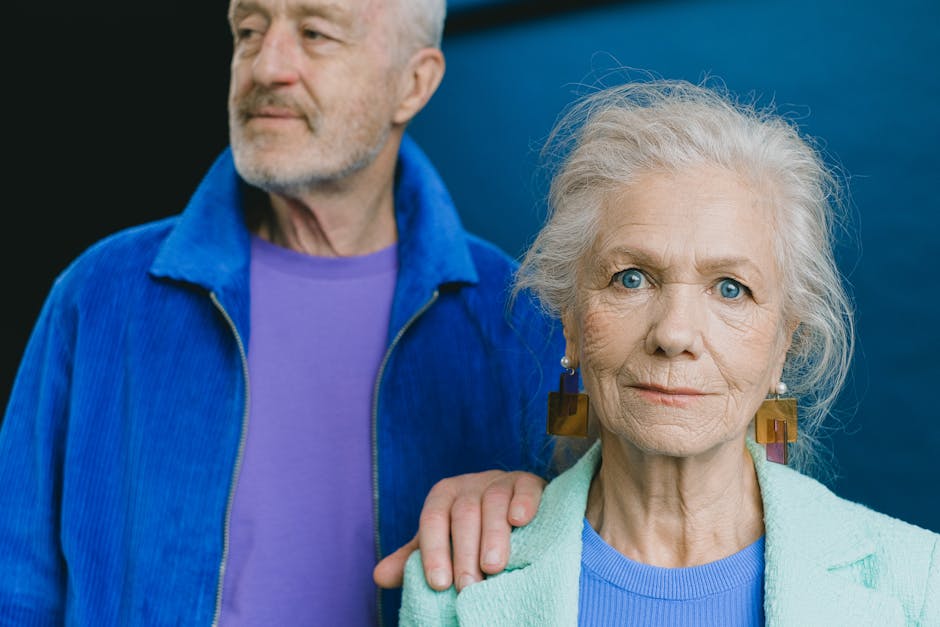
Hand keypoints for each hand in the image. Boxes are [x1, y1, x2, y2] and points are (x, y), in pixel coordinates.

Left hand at [372, 470, 545, 591]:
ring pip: (493, 501)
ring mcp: (500, 480)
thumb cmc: (471, 532)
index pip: (432, 518)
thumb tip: (379, 576)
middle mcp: (470, 484)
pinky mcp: (529, 482)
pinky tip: (520, 520)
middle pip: (463, 513)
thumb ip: (414, 558)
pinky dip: (523, 503)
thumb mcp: (442, 542)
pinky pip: (525, 488)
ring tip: (493, 568)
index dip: (433, 550)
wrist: (513, 509)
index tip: (438, 584)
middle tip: (468, 586)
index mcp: (443, 495)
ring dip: (493, 535)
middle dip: (464, 552)